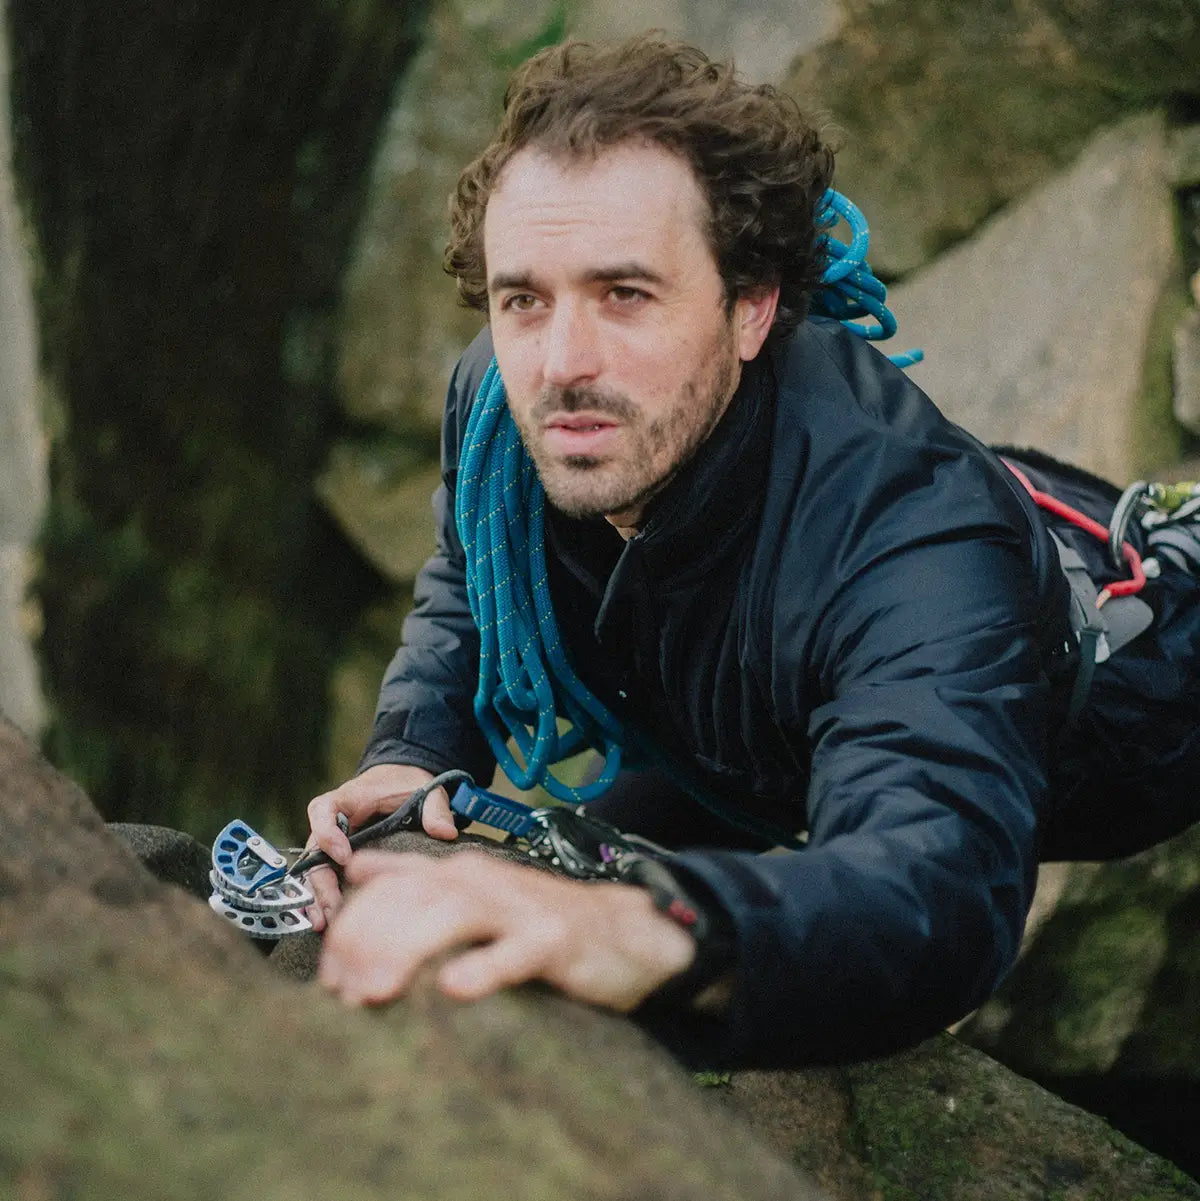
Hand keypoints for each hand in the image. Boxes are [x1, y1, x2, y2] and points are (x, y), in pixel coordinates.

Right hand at [304, 763, 457, 930]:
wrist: (400, 780)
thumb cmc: (407, 784)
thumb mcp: (426, 790)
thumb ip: (435, 808)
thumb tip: (445, 833)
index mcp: (349, 798)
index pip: (323, 810)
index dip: (327, 833)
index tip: (345, 856)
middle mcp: (334, 820)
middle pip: (314, 849)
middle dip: (320, 880)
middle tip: (333, 907)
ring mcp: (333, 840)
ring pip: (314, 868)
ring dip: (317, 896)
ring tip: (325, 923)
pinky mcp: (338, 856)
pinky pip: (324, 877)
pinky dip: (323, 898)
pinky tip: (328, 921)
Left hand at [317, 849, 697, 1011]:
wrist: (628, 928)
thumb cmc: (541, 922)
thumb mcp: (478, 896)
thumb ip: (421, 882)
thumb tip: (359, 871)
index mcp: (460, 874)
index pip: (389, 887)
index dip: (351, 928)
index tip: (328, 977)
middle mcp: (483, 882)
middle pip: (409, 899)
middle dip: (364, 943)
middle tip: (341, 995)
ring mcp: (519, 907)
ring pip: (452, 915)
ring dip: (405, 952)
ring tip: (372, 995)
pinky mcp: (554, 939)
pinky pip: (515, 952)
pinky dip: (484, 967)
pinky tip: (455, 990)